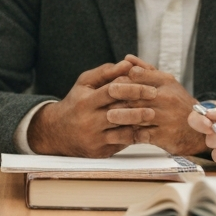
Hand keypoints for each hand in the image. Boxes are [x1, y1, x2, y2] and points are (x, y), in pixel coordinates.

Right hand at [26, 60, 158, 157]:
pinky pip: (122, 144)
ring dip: (140, 124)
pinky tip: (146, 130)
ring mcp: (95, 138)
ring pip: (123, 131)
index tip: (150, 87)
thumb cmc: (75, 103)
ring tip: (154, 116)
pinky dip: (135, 136)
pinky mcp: (100, 151)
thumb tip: (128, 64)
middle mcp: (89, 120)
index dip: (132, 88)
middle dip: (140, 106)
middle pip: (119, 112)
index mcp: (85, 101)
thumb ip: (106, 73)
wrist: (57, 132)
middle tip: (157, 101)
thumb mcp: (84, 83)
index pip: (112, 92)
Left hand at [107, 56, 202, 154]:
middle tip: (101, 98)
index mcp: (165, 81)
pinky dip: (127, 134)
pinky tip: (117, 134)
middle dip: (117, 97)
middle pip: (135, 95)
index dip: (120, 80)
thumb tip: (127, 58)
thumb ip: (146, 71)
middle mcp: (166, 98)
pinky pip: (141, 135)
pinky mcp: (164, 136)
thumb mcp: (167, 83)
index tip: (107, 84)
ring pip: (137, 115)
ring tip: (107, 116)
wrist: (200, 129)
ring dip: (120, 116)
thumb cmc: (178, 103)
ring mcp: (165, 117)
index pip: (137, 76)